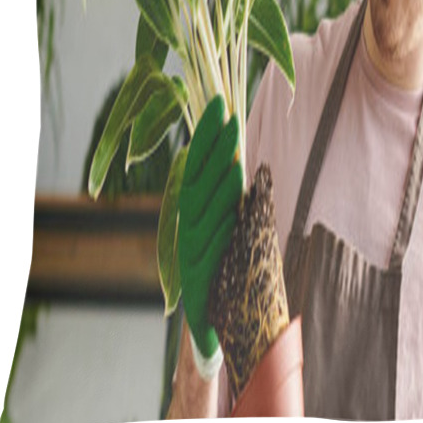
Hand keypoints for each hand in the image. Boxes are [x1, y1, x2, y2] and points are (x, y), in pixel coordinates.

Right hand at [178, 95, 242, 376]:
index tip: (220, 104)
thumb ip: (227, 190)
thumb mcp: (226, 221)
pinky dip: (221, 227)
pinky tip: (233, 211)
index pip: (196, 164)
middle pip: (196, 182)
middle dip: (212, 150)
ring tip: (235, 159)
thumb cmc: (224, 263)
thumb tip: (236, 151)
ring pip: (202, 212)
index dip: (206, 135)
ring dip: (218, 184)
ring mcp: (190, 250)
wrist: (214, 318)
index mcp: (191, 209)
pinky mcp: (200, 275)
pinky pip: (211, 247)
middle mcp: (186, 225)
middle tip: (230, 119)